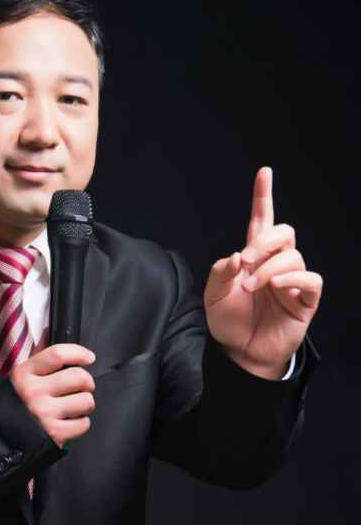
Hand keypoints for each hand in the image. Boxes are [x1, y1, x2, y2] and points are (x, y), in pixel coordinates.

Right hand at [9, 344, 95, 447]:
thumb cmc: (15, 406)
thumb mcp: (20, 379)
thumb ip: (43, 367)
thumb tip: (73, 357)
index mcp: (24, 374)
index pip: (58, 354)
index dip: (79, 353)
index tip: (88, 358)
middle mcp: (34, 392)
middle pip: (79, 377)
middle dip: (87, 382)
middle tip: (82, 387)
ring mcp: (44, 413)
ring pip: (86, 401)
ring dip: (85, 404)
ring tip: (74, 406)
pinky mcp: (54, 434)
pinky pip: (83, 424)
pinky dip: (81, 423)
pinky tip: (69, 421)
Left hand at [203, 167, 322, 378]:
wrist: (239, 352)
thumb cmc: (228, 321)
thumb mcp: (213, 295)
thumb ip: (220, 272)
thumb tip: (237, 256)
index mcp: (252, 257)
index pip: (261, 221)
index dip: (263, 197)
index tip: (264, 173)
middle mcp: (274, 264)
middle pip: (284, 232)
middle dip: (264, 241)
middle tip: (244, 261)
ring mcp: (291, 281)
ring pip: (294, 255)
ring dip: (269, 267)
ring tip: (252, 286)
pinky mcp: (304, 300)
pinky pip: (310, 279)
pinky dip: (292, 278)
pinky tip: (276, 287)